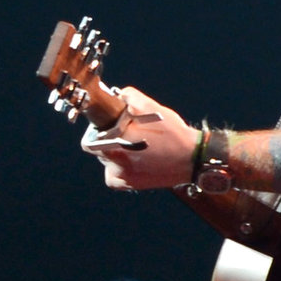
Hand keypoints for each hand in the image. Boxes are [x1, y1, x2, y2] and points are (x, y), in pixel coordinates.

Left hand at [82, 86, 197, 190]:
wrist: (192, 158)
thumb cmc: (172, 133)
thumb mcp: (151, 106)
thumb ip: (129, 97)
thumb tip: (117, 95)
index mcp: (114, 142)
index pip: (89, 140)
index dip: (97, 130)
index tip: (109, 126)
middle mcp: (114, 163)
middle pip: (99, 150)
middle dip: (109, 140)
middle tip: (127, 134)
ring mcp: (122, 177)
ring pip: (109, 162)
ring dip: (116, 154)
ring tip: (136, 147)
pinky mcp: (131, 185)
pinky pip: (117, 176)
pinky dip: (122, 168)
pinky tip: (135, 160)